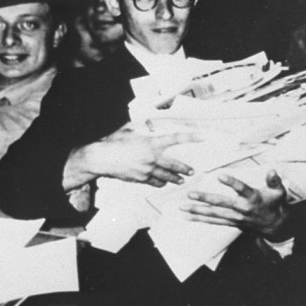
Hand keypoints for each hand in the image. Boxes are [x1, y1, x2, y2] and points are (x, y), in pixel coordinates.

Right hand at [64, 124, 197, 188]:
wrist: (101, 159)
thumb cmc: (113, 142)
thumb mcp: (129, 129)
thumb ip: (141, 127)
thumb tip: (147, 122)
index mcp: (151, 143)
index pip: (176, 139)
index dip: (192, 137)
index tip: (205, 137)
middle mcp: (152, 158)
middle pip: (175, 165)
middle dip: (185, 169)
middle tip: (192, 171)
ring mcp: (147, 170)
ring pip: (166, 177)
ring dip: (175, 179)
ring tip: (181, 180)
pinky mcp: (140, 179)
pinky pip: (155, 182)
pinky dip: (160, 183)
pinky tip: (163, 183)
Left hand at [181, 169, 288, 237]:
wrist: (275, 225)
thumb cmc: (275, 204)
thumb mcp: (279, 192)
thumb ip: (274, 181)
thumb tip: (272, 170)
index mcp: (254, 199)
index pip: (242, 189)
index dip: (232, 182)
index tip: (220, 175)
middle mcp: (242, 209)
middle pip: (222, 203)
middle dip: (205, 198)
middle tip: (190, 194)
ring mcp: (235, 217)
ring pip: (214, 214)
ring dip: (197, 210)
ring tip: (182, 207)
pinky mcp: (230, 222)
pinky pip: (213, 221)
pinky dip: (199, 219)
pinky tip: (186, 216)